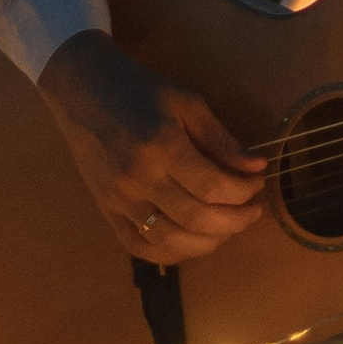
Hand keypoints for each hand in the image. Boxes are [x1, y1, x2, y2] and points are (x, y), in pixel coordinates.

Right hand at [37, 30, 267, 260]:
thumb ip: (221, 139)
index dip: (244, 192)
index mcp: (162, 147)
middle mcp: (138, 180)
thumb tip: (257, 167)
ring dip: (209, 242)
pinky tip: (194, 241)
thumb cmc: (140, 90)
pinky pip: (140, 247)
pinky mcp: (106, 211)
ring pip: (170, 242)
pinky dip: (171, 253)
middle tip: (254, 210)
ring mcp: (118, 200)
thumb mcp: (187, 103)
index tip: (259, 184)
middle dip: (235, 221)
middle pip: (196, 219)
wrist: (83, 92)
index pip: (213, 187)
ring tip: (229, 226)